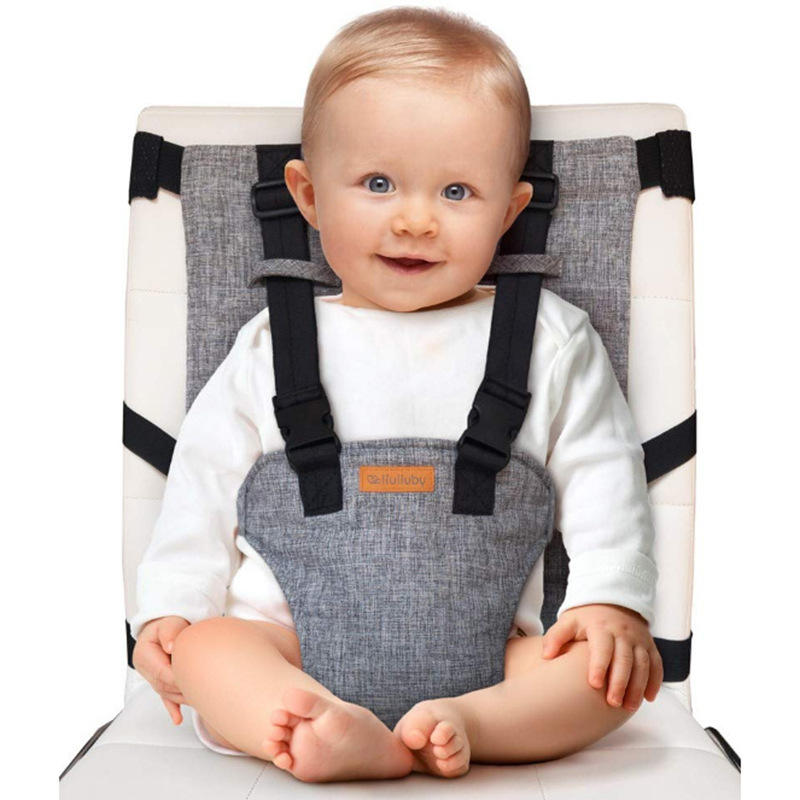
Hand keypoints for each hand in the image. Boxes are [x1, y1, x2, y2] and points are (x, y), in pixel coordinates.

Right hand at [132, 616, 190, 723]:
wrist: (165, 624)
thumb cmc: (167, 622)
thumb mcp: (169, 622)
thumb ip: (170, 631)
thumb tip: (171, 646)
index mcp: (144, 655)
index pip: (162, 673)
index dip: (178, 677)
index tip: (193, 677)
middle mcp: (145, 668)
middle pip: (164, 686)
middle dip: (182, 689)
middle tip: (201, 689)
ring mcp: (151, 677)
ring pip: (166, 693)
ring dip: (182, 697)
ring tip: (200, 698)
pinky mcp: (159, 681)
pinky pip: (164, 697)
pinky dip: (172, 707)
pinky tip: (177, 719)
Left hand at [541, 603, 662, 710]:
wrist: (612, 601)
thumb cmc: (587, 617)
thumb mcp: (569, 620)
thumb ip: (556, 637)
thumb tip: (546, 655)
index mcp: (601, 627)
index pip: (602, 647)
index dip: (599, 665)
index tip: (594, 683)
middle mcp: (623, 633)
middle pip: (624, 659)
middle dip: (620, 682)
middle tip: (612, 702)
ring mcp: (639, 639)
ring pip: (642, 664)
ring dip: (637, 686)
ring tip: (629, 706)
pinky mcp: (649, 645)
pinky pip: (656, 664)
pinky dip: (655, 681)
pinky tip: (648, 697)